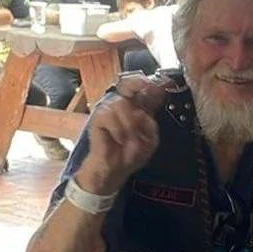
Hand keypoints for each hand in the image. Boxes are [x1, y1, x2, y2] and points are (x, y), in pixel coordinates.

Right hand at [75, 75, 165, 194]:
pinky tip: (118, 140)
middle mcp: (122, 105)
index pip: (140, 87)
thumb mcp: (150, 141)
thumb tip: (143, 113)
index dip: (145, 81)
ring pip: (120, 104)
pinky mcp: (97, 119)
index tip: (155, 84)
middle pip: (127, 84)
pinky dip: (117, 130)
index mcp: (136, 108)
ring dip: (129, 125)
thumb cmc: (129, 155)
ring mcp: (108, 110)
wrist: (114, 170)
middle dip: (137, 90)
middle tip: (141, 112)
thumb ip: (151, 124)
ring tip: (128, 139)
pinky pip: (108, 116)